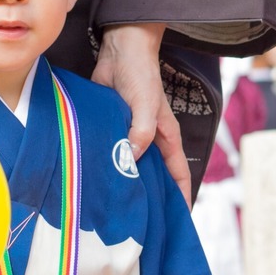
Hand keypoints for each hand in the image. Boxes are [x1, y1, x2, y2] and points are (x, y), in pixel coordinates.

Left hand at [92, 22, 190, 205]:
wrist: (120, 50)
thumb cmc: (141, 76)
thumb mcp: (146, 105)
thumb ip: (141, 132)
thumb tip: (132, 159)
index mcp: (166, 138)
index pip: (179, 173)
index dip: (181, 197)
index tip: (179, 221)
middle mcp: (150, 141)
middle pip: (155, 176)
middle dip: (152, 197)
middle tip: (142, 224)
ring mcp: (130, 136)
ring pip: (130, 167)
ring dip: (124, 182)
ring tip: (113, 208)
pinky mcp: (111, 129)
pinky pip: (110, 153)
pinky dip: (105, 165)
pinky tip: (94, 179)